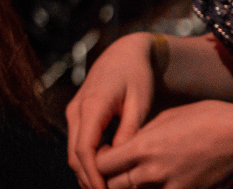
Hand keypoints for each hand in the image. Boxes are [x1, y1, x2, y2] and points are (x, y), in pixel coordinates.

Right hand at [66, 33, 158, 188]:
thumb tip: (121, 158)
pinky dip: (86, 161)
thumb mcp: (139, 102)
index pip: (85, 149)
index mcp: (91, 106)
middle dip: (87, 178)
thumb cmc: (136, 75)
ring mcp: (73, 112)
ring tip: (106, 188)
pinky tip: (104, 172)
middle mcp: (76, 110)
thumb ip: (129, 130)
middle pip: (74, 154)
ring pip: (73, 151)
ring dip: (86, 171)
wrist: (123, 54)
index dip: (93, 174)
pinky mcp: (77, 115)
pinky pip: (77, 143)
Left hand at [94, 100, 232, 188]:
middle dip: (109, 177)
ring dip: (129, 184)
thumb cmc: (203, 119)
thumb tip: (124, 146)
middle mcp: (151, 172)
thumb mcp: (163, 120)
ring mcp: (169, 187)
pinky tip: (156, 179)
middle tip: (115, 168)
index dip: (98, 160)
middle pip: (112, 185)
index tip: (105, 154)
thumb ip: (139, 137)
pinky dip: (152, 188)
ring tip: (135, 172)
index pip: (100, 165)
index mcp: (141, 148)